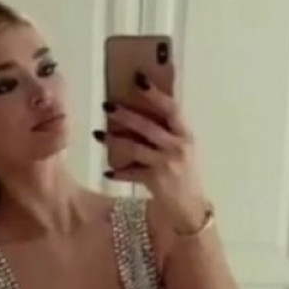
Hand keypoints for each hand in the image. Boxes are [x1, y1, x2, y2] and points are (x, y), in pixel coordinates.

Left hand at [94, 73, 210, 232]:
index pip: (171, 108)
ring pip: (135, 147)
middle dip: (125, 114)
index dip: (155, 94)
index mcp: (185, 135)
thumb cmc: (185, 176)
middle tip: (107, 105)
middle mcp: (177, 146)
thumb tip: (143, 112)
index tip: (139, 79)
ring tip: (98, 134)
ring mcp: (166, 163)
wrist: (191, 209)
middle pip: (148, 125)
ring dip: (114, 140)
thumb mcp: (183, 150)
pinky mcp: (155, 181)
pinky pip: (132, 173)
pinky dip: (119, 172)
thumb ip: (168, 133)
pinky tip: (107, 171)